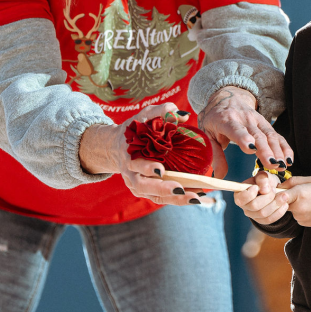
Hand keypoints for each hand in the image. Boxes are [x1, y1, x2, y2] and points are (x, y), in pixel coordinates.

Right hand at [78, 103, 200, 205]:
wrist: (115, 147)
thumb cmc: (133, 130)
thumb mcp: (143, 116)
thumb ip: (160, 111)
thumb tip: (181, 114)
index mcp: (128, 154)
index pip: (136, 163)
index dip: (147, 168)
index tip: (160, 170)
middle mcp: (130, 173)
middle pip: (143, 185)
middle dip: (161, 188)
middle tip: (179, 189)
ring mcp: (136, 185)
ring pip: (154, 196)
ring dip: (174, 199)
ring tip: (195, 198)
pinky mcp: (145, 191)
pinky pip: (161, 198)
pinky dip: (177, 200)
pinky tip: (194, 198)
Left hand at [199, 86, 292, 171]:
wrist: (226, 97)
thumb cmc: (214, 119)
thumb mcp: (207, 134)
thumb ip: (214, 155)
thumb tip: (218, 176)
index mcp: (226, 120)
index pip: (236, 129)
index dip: (244, 138)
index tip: (251, 149)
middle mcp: (244, 119)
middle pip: (257, 135)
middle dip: (266, 150)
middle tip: (273, 164)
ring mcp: (256, 120)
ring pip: (269, 135)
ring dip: (278, 151)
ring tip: (282, 165)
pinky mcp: (265, 123)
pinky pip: (276, 135)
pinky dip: (284, 147)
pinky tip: (289, 159)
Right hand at [234, 171, 288, 224]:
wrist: (272, 189)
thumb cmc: (264, 181)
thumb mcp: (263, 176)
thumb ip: (262, 179)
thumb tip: (265, 189)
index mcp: (240, 194)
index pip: (241, 198)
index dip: (250, 194)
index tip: (257, 187)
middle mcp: (244, 207)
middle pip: (254, 206)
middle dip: (267, 197)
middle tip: (275, 190)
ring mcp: (252, 215)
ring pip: (263, 214)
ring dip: (275, 204)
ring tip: (284, 196)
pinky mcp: (261, 220)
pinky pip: (269, 220)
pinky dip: (279, 212)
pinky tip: (285, 205)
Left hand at [279, 176, 310, 226]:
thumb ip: (293, 181)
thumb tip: (280, 186)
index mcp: (299, 193)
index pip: (278, 194)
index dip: (277, 192)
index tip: (281, 190)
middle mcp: (297, 207)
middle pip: (282, 202)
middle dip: (287, 197)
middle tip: (300, 193)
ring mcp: (299, 216)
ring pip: (289, 209)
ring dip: (294, 204)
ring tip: (309, 200)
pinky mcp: (302, 223)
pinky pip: (296, 215)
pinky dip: (300, 211)